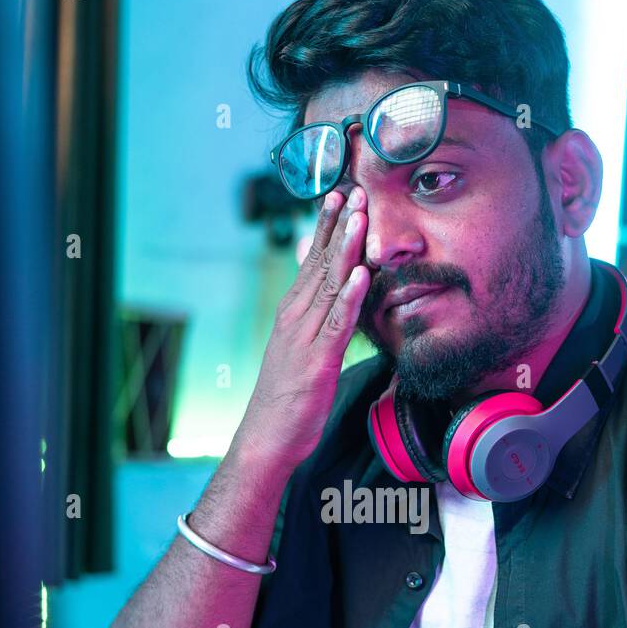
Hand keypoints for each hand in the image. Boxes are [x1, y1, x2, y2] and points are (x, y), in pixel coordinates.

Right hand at [238, 187, 370, 473]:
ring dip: (346, 248)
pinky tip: (360, 274)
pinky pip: (337, 324)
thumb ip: (313, 317)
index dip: (328, 226)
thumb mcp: (298, 349)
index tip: (342, 193)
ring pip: (328, 285)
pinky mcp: (317, 362)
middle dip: (340, 224)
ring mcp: (304, 337)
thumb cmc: (285, 398)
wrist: (265, 440)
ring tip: (360, 215)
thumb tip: (328, 290)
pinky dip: (349, 297)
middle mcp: (295, 317)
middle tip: (356, 187)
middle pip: (321, 262)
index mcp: (292, 312)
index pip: (312, 260)